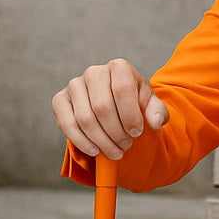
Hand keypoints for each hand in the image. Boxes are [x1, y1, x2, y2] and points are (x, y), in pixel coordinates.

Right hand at [52, 58, 168, 158]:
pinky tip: (95, 151)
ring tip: (115, 151)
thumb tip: (155, 122)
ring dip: (102, 140)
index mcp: (119, 67)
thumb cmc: (135, 104)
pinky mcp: (60, 100)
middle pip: (102, 107)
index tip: (137, 133)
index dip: (130, 116)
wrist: (115, 105)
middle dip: (116, 133)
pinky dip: (81, 141)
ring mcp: (74, 85)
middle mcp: (94, 72)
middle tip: (126, 146)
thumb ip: (157, 113)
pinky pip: (67, 123)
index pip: (122, 89)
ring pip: (85, 118)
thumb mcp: (151, 106)